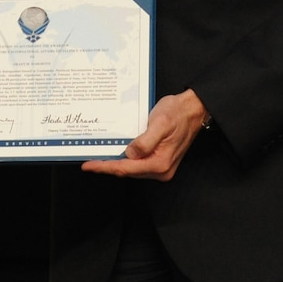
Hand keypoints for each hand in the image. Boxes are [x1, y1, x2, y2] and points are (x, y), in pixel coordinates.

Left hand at [80, 90, 207, 180]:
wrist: (193, 110)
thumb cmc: (178, 113)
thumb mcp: (159, 123)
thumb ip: (144, 142)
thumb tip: (129, 154)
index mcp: (159, 163)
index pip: (125, 168)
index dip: (104, 167)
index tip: (89, 166)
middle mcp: (161, 170)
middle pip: (127, 171)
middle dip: (107, 167)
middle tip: (89, 162)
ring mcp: (161, 167)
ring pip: (132, 169)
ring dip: (116, 164)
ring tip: (99, 158)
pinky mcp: (160, 161)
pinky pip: (138, 164)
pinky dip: (125, 160)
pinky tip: (117, 153)